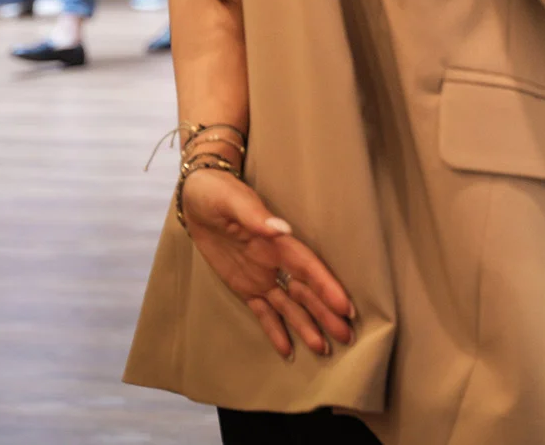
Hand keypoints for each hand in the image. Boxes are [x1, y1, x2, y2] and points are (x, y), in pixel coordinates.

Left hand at [179, 168, 355, 358]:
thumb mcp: (234, 201)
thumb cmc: (218, 194)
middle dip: (326, 314)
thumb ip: (257, 217)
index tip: (345, 307)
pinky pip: (262, 312)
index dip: (327, 288)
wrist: (198, 197)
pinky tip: (287, 351)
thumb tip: (281, 229)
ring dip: (306, 326)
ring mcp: (261, 277)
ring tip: (323, 350)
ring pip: (289, 306)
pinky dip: (275, 331)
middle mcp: (276, 263)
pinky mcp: (244, 287)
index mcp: (278, 243)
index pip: (308, 269)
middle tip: (346, 337)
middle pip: (306, 293)